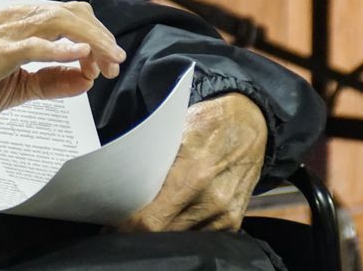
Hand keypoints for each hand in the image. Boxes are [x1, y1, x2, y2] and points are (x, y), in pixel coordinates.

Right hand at [0, 2, 125, 136]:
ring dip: (87, 41)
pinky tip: (76, 56)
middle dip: (99, 37)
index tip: (107, 63)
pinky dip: (56, 48)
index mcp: (14, 24)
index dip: (95, 35)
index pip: (66, 15)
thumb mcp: (16, 88)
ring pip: (54, 23)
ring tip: (105, 61)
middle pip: (67, 14)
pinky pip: (29, 46)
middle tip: (115, 63)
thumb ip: (50, 81)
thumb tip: (86, 78)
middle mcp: (8, 21)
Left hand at [119, 92, 267, 231]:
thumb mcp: (174, 133)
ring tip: (142, 221)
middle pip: (164, 233)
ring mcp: (225, 215)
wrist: (251, 124)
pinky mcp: (233, 221)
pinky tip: (170, 219)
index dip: (127, 227)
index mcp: (193, 174)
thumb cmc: (208, 123)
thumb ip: (153, 163)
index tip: (111, 224)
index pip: (152, 220)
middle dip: (139, 231)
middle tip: (120, 223)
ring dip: (160, 233)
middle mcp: (212, 200)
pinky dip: (182, 231)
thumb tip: (120, 184)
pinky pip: (200, 236)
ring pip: (181, 238)